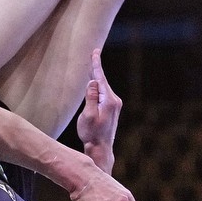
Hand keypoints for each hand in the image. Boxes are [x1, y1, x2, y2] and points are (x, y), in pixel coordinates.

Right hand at [76, 49, 119, 170]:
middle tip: (94, 52)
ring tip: (92, 64)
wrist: (100, 148)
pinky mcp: (112, 109)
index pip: (100, 78)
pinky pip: (103, 93)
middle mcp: (114, 100)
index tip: (95, 52)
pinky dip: (98, 85)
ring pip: (103, 87)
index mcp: (109, 101)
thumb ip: (91, 97)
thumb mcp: (87, 115)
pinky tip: (94, 82)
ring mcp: (114, 105)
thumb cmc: (91, 133)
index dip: (96, 65)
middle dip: (96, 67)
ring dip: (96, 76)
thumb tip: (93, 81)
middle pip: (103, 80)